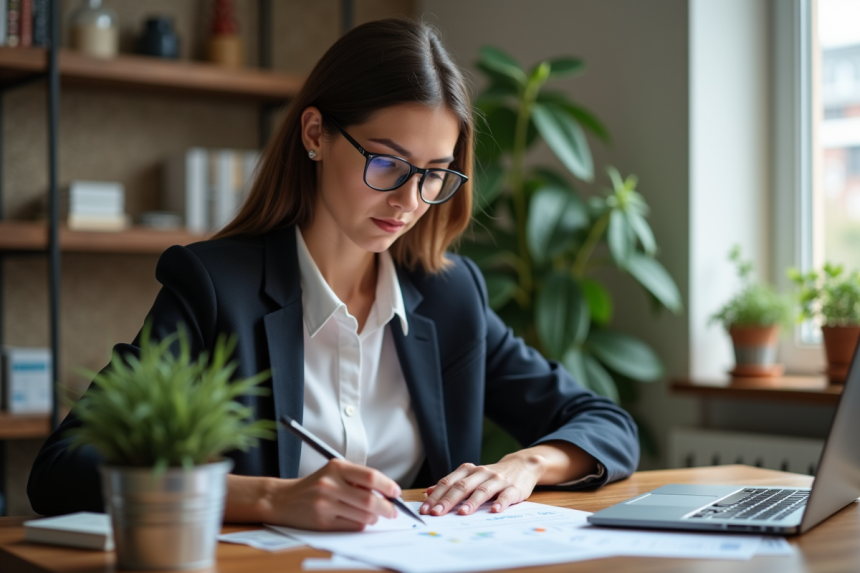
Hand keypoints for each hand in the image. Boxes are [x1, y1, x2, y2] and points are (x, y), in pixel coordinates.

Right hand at [226, 459, 400, 530]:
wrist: (282, 499)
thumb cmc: (314, 485)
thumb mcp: (333, 472)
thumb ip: (357, 478)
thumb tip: (387, 492)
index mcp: (336, 467)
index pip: (370, 477)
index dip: (388, 486)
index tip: (396, 493)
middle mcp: (330, 484)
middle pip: (370, 500)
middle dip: (387, 508)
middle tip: (393, 511)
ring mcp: (325, 504)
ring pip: (363, 516)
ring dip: (374, 518)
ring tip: (373, 515)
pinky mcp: (322, 522)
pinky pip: (352, 526)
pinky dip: (361, 525)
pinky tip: (359, 520)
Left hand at [419, 455, 542, 516]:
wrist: (521, 466)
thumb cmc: (491, 476)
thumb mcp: (471, 477)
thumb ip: (452, 484)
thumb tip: (430, 492)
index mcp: (468, 471)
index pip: (448, 483)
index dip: (436, 496)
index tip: (425, 509)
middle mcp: (481, 473)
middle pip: (462, 486)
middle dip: (448, 500)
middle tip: (437, 513)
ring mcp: (497, 480)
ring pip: (482, 490)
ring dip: (471, 502)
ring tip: (461, 513)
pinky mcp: (513, 488)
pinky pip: (505, 496)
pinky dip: (500, 503)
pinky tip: (494, 511)